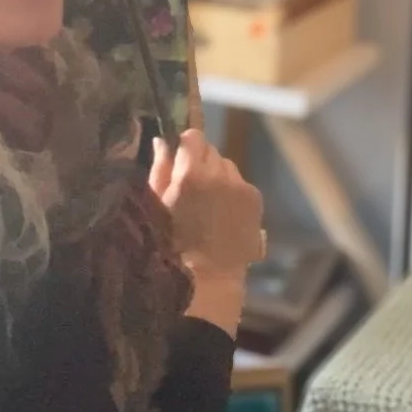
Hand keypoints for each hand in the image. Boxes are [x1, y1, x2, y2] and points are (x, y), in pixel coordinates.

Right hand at [149, 129, 263, 280]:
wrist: (210, 275)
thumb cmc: (173, 242)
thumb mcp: (156, 204)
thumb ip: (161, 168)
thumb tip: (163, 140)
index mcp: (191, 172)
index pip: (194, 136)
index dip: (186, 146)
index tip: (181, 160)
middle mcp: (219, 173)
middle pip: (211, 150)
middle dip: (201, 162)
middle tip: (193, 186)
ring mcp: (240, 185)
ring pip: (227, 166)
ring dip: (218, 176)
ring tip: (210, 202)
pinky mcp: (255, 197)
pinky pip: (240, 183)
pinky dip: (232, 191)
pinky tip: (224, 212)